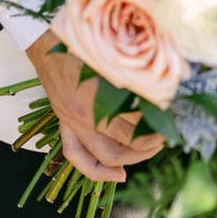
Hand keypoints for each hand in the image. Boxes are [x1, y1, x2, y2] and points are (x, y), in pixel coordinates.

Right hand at [26, 29, 165, 182]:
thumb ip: (135, 77)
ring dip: (128, 160)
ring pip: (101, 159)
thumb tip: (165, 91)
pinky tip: (119, 174)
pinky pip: (76, 156)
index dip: (154, 135)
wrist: (48, 43)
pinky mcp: (64, 124)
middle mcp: (82, 117)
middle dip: (145, 149)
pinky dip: (97, 171)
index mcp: (97, 98)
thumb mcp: (113, 58)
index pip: (132, 132)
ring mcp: (71, 124)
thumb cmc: (83, 44)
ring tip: (147, 151)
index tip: (168, 126)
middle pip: (120, 150)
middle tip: (162, 139)